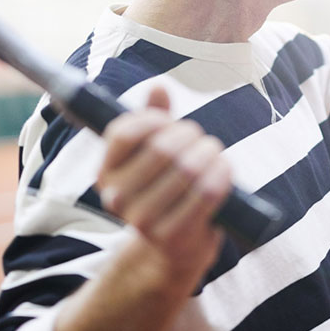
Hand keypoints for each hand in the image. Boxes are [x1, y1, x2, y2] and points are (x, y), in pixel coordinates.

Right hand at [98, 86, 230, 277]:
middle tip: (200, 137)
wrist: (174, 244)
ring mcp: (141, 220)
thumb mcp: (152, 151)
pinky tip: (224, 169)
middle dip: (190, 134)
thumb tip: (158, 86)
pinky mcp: (171, 235)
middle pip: (162, 148)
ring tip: (214, 152)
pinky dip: (221, 174)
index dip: (153, 119)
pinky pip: (206, 193)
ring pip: (187, 168)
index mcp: (105, 171)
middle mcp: (116, 197)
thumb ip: (153, 117)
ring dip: (209, 153)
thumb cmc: (164, 185)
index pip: (125, 132)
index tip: (169, 122)